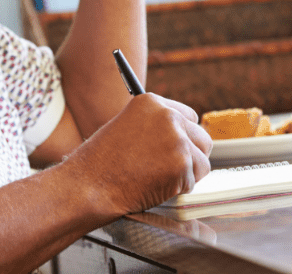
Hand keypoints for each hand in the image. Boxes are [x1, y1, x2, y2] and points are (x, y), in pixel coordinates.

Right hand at [64, 93, 212, 214]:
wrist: (88, 186)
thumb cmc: (100, 163)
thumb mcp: (126, 127)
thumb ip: (154, 126)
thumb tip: (181, 135)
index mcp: (152, 102)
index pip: (189, 116)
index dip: (183, 136)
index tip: (174, 149)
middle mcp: (168, 116)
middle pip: (202, 137)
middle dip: (191, 156)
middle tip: (169, 169)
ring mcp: (177, 140)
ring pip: (202, 161)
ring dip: (187, 174)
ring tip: (158, 178)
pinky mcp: (181, 164)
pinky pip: (193, 181)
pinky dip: (178, 189)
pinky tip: (154, 187)